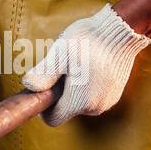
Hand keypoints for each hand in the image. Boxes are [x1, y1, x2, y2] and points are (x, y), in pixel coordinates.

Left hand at [23, 4, 150, 125]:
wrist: (121, 31)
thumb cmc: (88, 41)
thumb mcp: (60, 55)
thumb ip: (44, 74)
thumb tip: (29, 87)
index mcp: (80, 102)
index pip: (53, 118)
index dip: (43, 106)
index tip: (42, 87)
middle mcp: (96, 108)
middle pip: (66, 109)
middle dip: (58, 93)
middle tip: (61, 68)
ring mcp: (107, 101)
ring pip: (79, 102)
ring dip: (72, 88)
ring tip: (76, 64)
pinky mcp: (114, 93)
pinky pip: (92, 96)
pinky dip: (86, 85)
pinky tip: (88, 65)